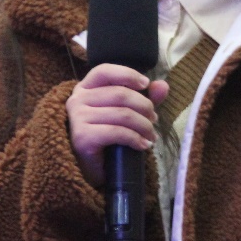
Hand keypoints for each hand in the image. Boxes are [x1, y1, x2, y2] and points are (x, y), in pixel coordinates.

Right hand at [66, 64, 168, 186]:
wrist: (90, 169)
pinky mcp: (82, 137)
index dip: (127, 74)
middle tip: (154, 120)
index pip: (104, 71)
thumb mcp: (126, 112)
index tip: (145, 84)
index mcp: (85, 88)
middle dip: (144, 106)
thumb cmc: (106, 138)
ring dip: (144, 125)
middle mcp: (77, 99)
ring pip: (122, 114)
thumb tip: (163, 86)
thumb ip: (143, 97)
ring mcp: (77, 118)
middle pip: (119, 94)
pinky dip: (135, 139)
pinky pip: (117, 132)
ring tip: (151, 135)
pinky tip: (143, 146)